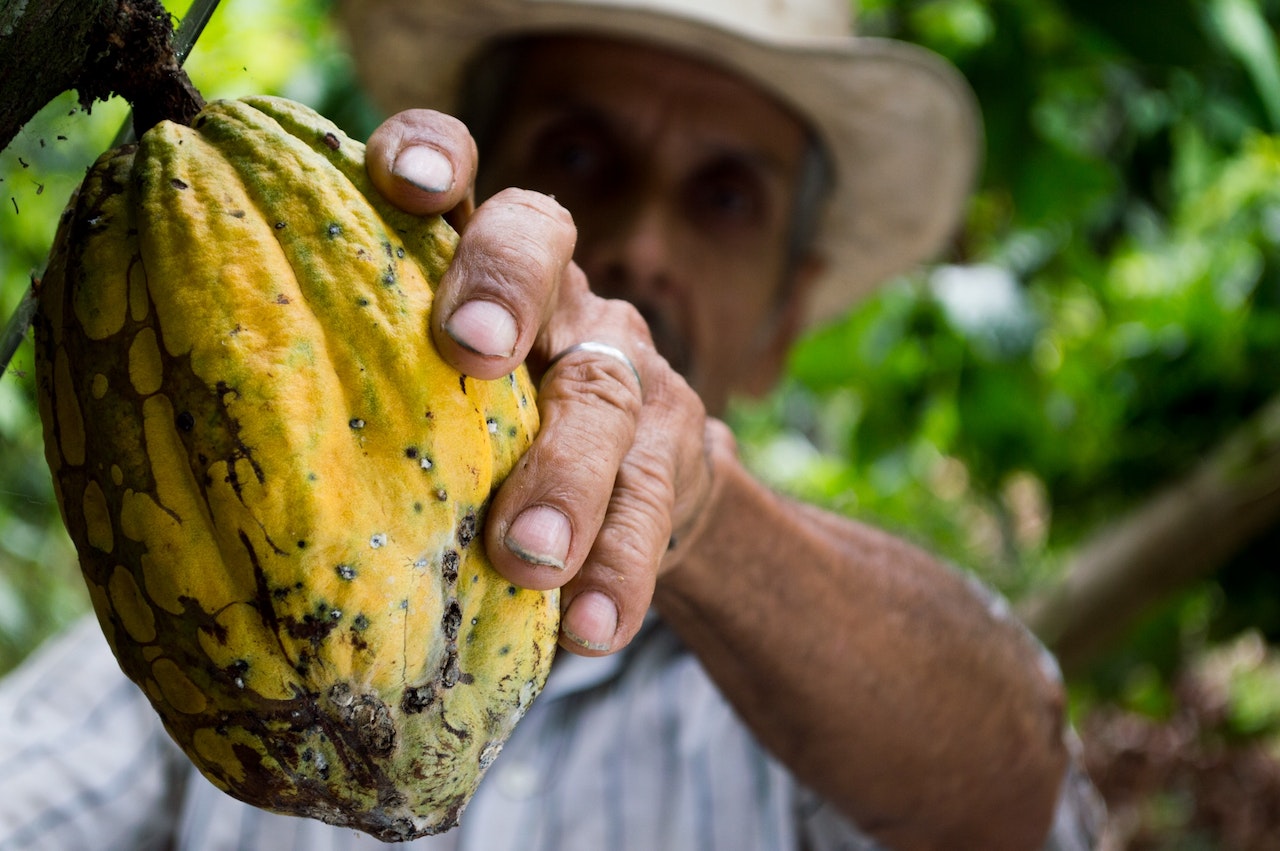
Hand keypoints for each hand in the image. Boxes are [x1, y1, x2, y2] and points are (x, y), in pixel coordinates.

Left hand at [366, 110, 719, 654]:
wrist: (636, 495)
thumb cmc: (486, 446)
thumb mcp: (429, 403)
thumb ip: (365, 397)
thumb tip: (195, 468)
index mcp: (476, 267)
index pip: (460, 174)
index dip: (434, 155)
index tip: (402, 182)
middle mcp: (556, 295)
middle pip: (541, 244)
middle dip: (504, 287)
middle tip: (471, 350)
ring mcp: (625, 366)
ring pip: (605, 392)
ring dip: (566, 475)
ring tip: (528, 557)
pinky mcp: (675, 450)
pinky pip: (654, 504)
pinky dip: (620, 568)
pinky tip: (590, 627)